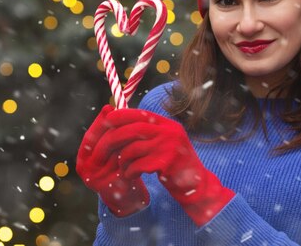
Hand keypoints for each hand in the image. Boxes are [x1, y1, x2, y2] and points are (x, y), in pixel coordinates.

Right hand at [76, 105, 149, 216]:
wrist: (125, 197)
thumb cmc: (116, 167)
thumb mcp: (108, 151)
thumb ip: (107, 134)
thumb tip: (111, 106)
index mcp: (82, 160)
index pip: (90, 138)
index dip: (100, 122)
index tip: (110, 108)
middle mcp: (87, 171)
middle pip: (103, 144)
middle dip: (117, 129)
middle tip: (130, 116)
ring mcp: (100, 180)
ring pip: (117, 153)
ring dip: (129, 140)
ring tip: (141, 127)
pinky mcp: (115, 186)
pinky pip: (126, 164)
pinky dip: (135, 153)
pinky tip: (144, 144)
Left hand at [101, 108, 234, 226]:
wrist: (196, 185)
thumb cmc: (175, 164)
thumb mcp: (166, 142)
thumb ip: (150, 132)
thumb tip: (123, 121)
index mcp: (168, 125)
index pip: (141, 114)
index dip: (122, 116)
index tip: (107, 120)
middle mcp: (170, 132)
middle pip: (135, 130)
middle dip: (116, 137)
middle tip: (104, 146)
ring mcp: (169, 147)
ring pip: (134, 149)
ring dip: (123, 159)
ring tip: (123, 167)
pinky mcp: (167, 164)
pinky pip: (138, 165)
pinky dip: (130, 171)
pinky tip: (131, 176)